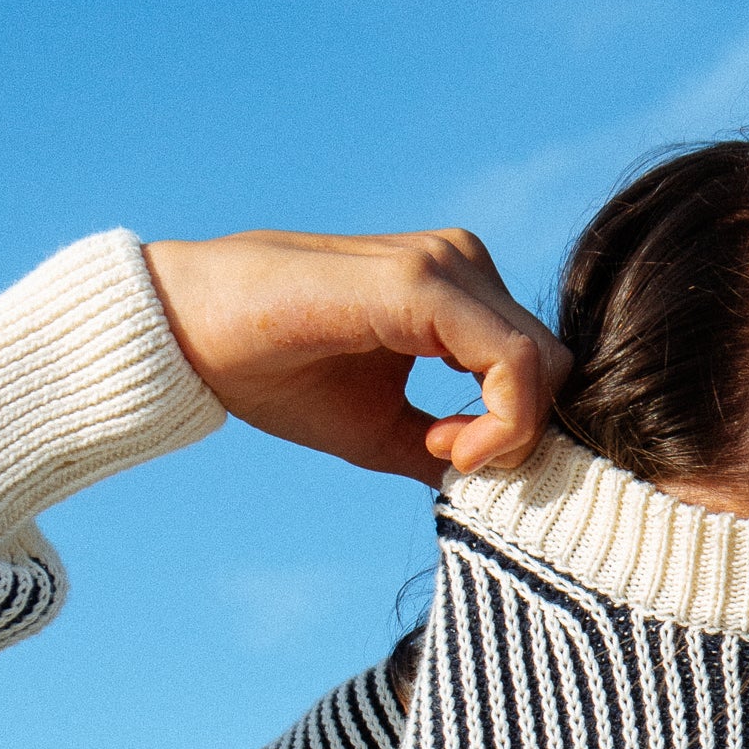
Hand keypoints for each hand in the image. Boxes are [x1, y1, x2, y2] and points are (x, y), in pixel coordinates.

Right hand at [141, 227, 569, 480]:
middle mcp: (460, 264)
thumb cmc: (277, 374)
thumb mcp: (382, 428)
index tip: (455, 463)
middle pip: (554, 365)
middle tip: (451, 462)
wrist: (193, 334)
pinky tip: (451, 446)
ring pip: (544, 362)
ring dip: (513, 431)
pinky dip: (503, 419)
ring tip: (444, 452)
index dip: (520, 433)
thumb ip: (447, 448)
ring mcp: (445, 265)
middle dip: (523, 434)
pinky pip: (512, 360)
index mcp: (455, 291)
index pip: (538, 365)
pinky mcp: (423, 282)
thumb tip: (502, 483)